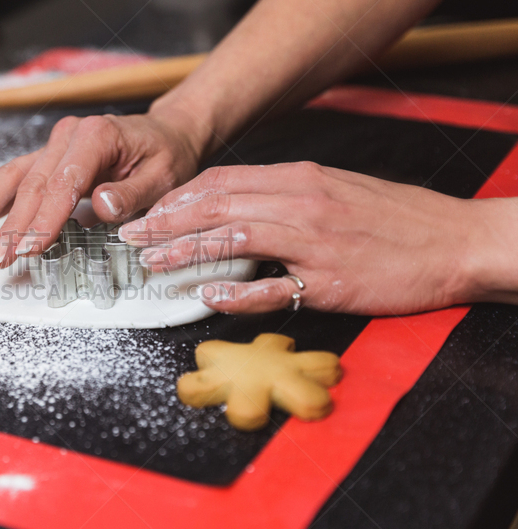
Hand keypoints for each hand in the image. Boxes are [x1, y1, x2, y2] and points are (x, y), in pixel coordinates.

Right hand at [0, 108, 204, 267]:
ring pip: (15, 176)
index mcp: (98, 135)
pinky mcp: (50, 156)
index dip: (45, 217)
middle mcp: (70, 135)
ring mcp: (57, 143)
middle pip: (33, 182)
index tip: (31, 247)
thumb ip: (133, 193)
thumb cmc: (167, 155)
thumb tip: (102, 207)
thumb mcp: (164, 176)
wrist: (167, 133)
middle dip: (13, 224)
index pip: (64, 182)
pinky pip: (18, 176)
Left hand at [120, 162, 489, 315]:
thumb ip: (286, 194)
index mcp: (301, 178)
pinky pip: (273, 287)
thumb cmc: (394, 218)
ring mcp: (313, 243)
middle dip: (166, 220)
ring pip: (234, 238)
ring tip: (151, 263)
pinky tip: (207, 293)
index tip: (151, 210)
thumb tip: (238, 206)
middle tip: (131, 237)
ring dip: (186, 250)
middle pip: (217, 205)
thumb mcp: (336, 188)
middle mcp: (301, 203)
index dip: (179, 196)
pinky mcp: (329, 283)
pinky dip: (236, 290)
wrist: (454, 241)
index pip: (224, 180)